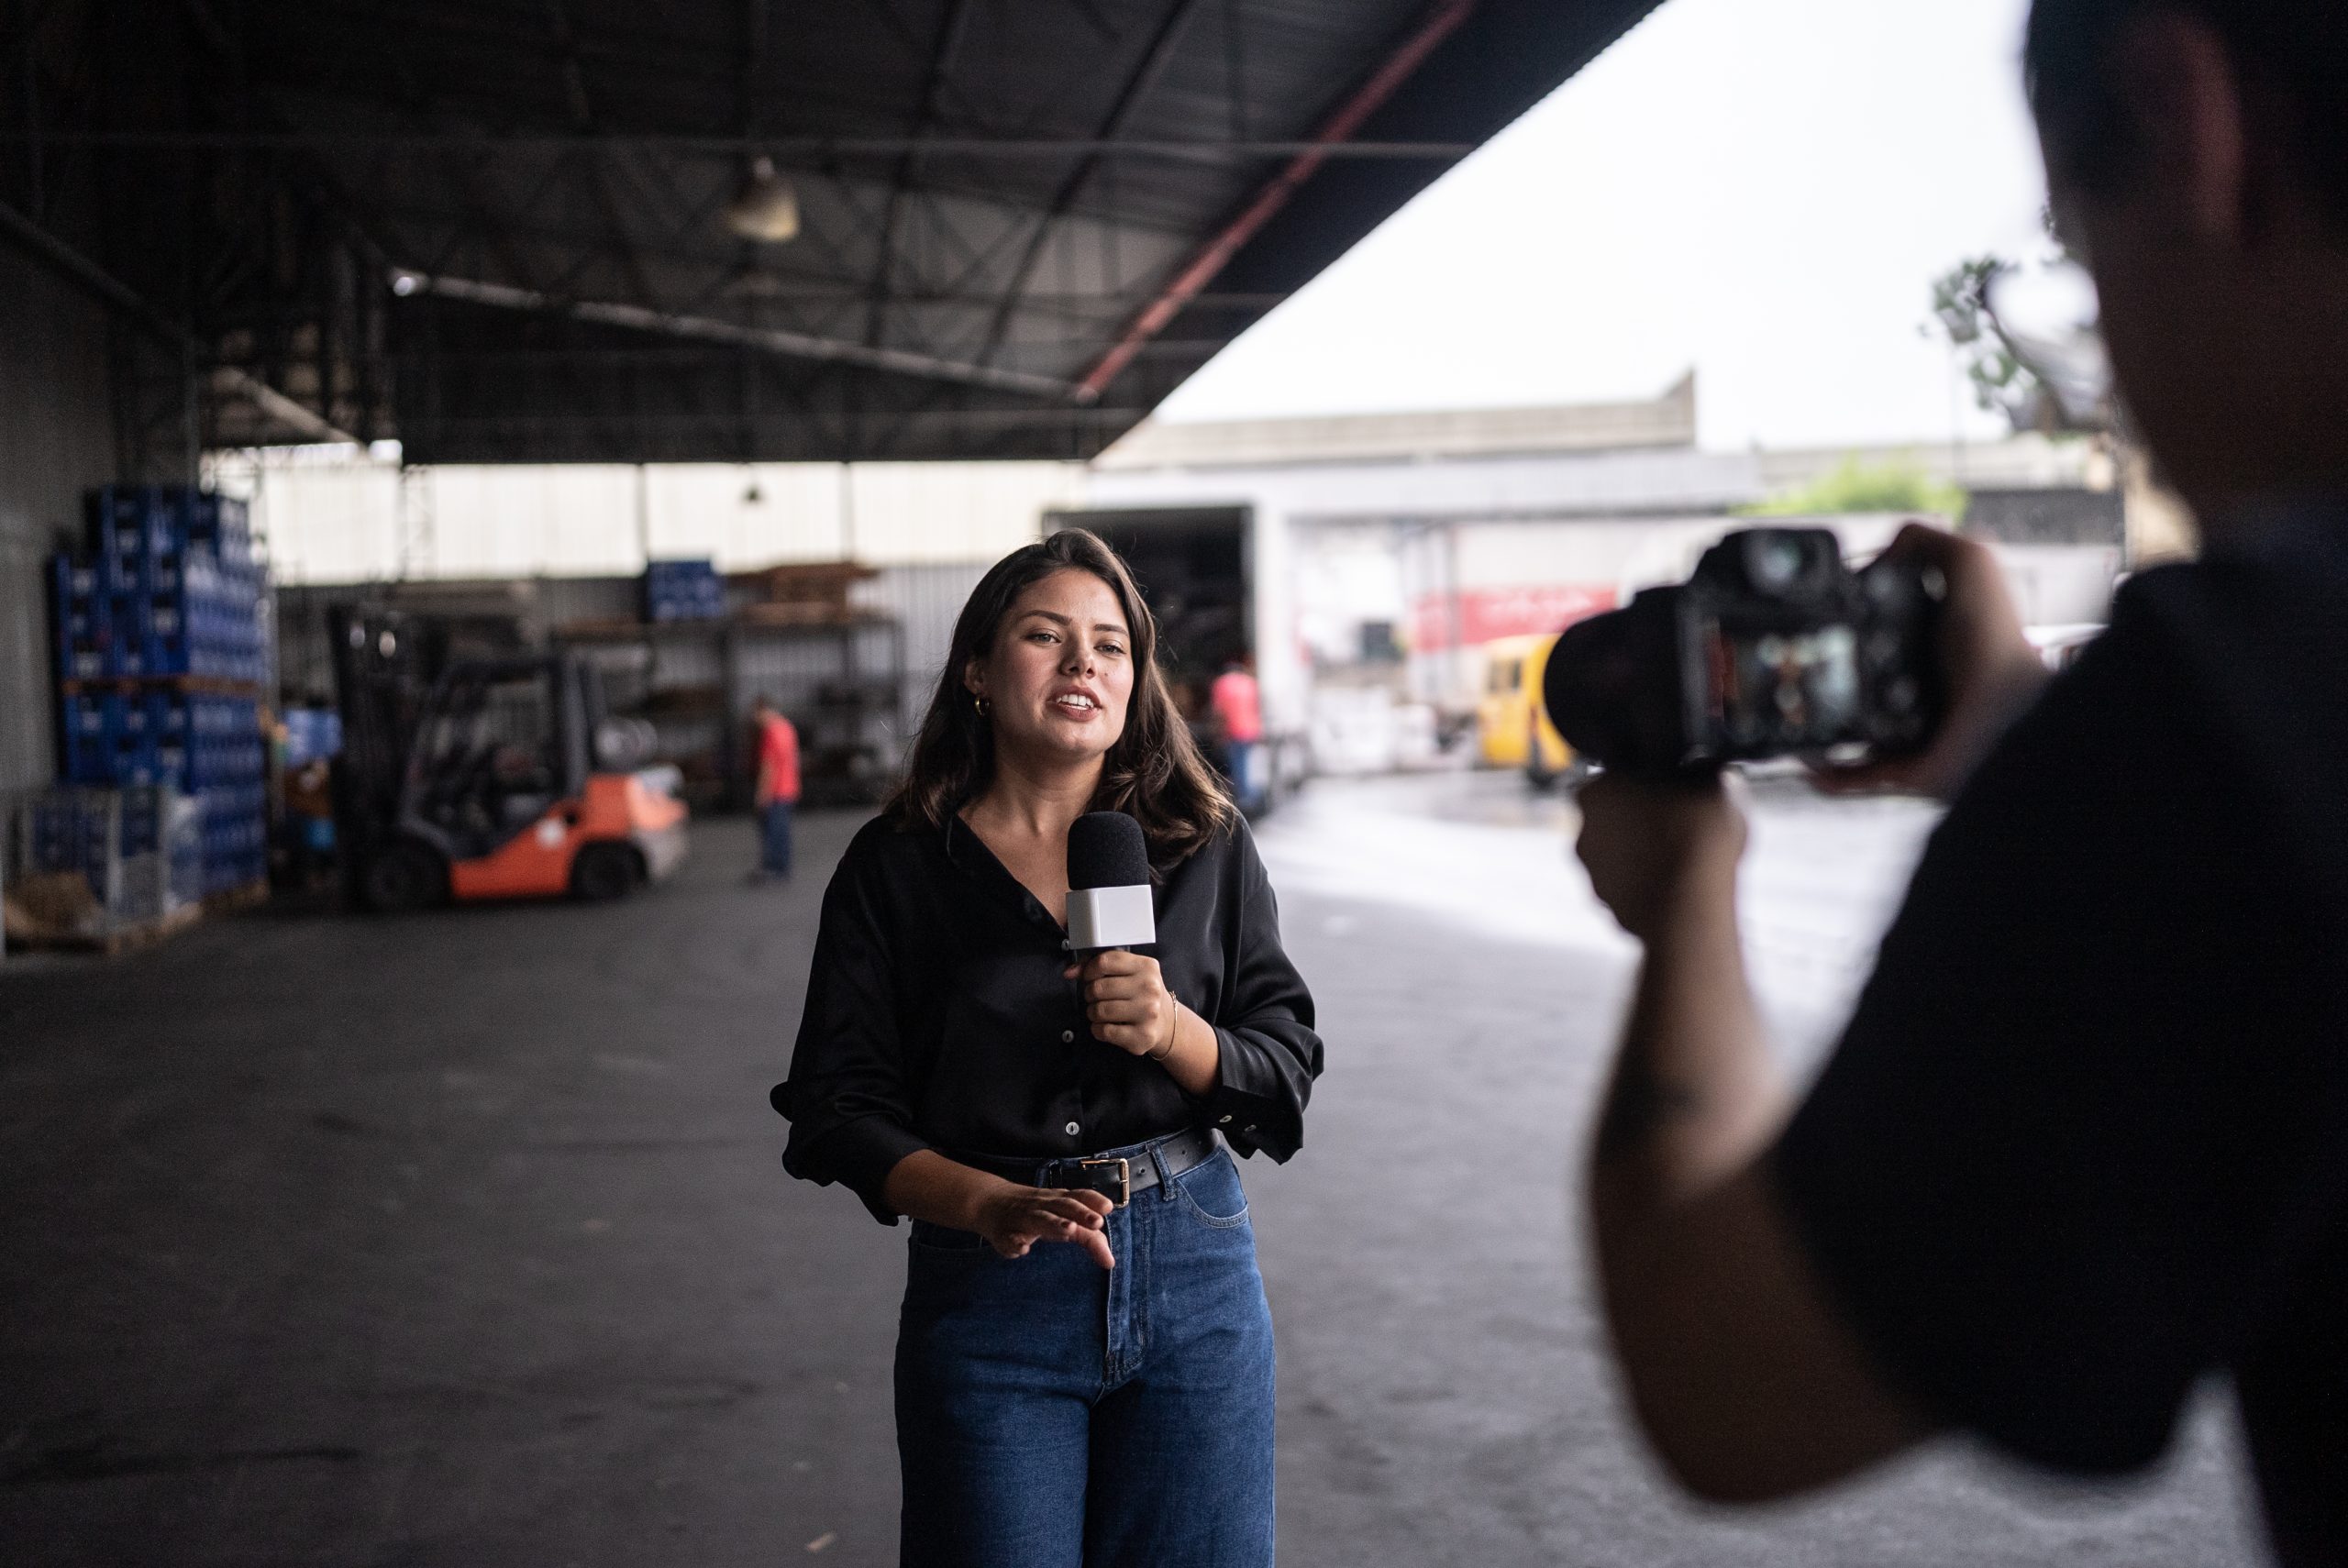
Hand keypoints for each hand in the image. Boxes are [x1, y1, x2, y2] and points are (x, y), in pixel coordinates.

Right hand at [971, 1182, 1115, 1267]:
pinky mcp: (1003, 1233)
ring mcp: (1022, 1217)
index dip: (1092, 1203)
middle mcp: (1042, 1205)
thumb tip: (1107, 1255)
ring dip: (1054, 1223)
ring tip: (1068, 1230)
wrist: (989, 1201)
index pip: (1078, 1198)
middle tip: (1097, 1222)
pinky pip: (1009, 1238)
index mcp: (1057, 1200)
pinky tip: (1023, 1249)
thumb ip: (1084, 1231)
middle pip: (1063, 1205)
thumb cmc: (1035, 1210)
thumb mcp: (1060, 1215)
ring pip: (1039, 1218)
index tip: (1109, 1209)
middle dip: (1080, 1212)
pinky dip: (1015, 1243)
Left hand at [1065, 949, 1178, 1059]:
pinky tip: (1105, 1026)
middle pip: (1099, 988)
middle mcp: (1150, 988)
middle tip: (1095, 997)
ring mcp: (1148, 1013)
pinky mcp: (1143, 1036)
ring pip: (1100, 1010)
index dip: (1089, 970)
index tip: (1089, 977)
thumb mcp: (1127, 971)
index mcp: (1147, 967)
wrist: (1166, 1022)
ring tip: (1100, 1011)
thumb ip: (1097, 966)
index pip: (1105, 961)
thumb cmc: (1140, 993)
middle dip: (1090, 993)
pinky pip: (1105, 1031)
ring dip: (1092, 1012)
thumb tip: (1070, 972)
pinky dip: (1098, 1029)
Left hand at [1575, 769, 1747, 942]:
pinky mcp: (1608, 904)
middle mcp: (1582, 831)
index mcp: (1595, 791)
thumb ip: (1697, 772)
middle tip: (1682, 824)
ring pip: (1622, 854)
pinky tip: (1678, 884)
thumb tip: (1702, 771)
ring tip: (1685, 857)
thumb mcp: (1714, 783)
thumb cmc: (1698, 836)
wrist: (1691, 906)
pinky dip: (1649, 884)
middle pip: (1617, 817)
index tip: (1676, 790)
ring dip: (1646, 854)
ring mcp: (1592, 872)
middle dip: (1644, 819)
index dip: (1650, 781)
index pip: (1619, 777)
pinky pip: (1630, 886)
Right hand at [1811, 522, 2048, 800]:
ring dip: (1813, 725)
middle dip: (1817, 674)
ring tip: (1782, 716)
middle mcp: (1917, 684)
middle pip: (1852, 676)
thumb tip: (1877, 551)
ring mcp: (1909, 727)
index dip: (1841, 620)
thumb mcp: (1970, 563)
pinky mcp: (1904, 766)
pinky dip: (1825, 773)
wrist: (2005, 711)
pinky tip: (1804, 760)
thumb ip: (1927, 541)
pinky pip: (1854, 775)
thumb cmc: (1996, 641)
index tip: (1810, 618)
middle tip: (1785, 667)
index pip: (1872, 627)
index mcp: (1927, 639)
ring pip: (1847, 727)